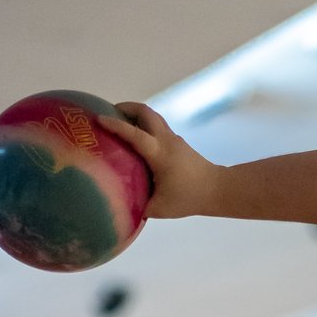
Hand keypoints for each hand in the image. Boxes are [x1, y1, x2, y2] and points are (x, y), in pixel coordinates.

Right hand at [100, 102, 223, 219]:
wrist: (218, 189)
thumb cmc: (189, 198)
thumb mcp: (160, 208)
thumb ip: (137, 205)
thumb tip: (118, 204)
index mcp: (159, 153)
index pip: (135, 134)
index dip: (116, 125)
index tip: (99, 118)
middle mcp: (166, 140)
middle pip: (145, 112)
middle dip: (126, 107)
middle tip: (109, 112)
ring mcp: (173, 139)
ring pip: (152, 116)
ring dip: (135, 114)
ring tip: (119, 121)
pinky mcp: (177, 143)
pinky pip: (157, 126)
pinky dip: (143, 125)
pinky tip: (135, 138)